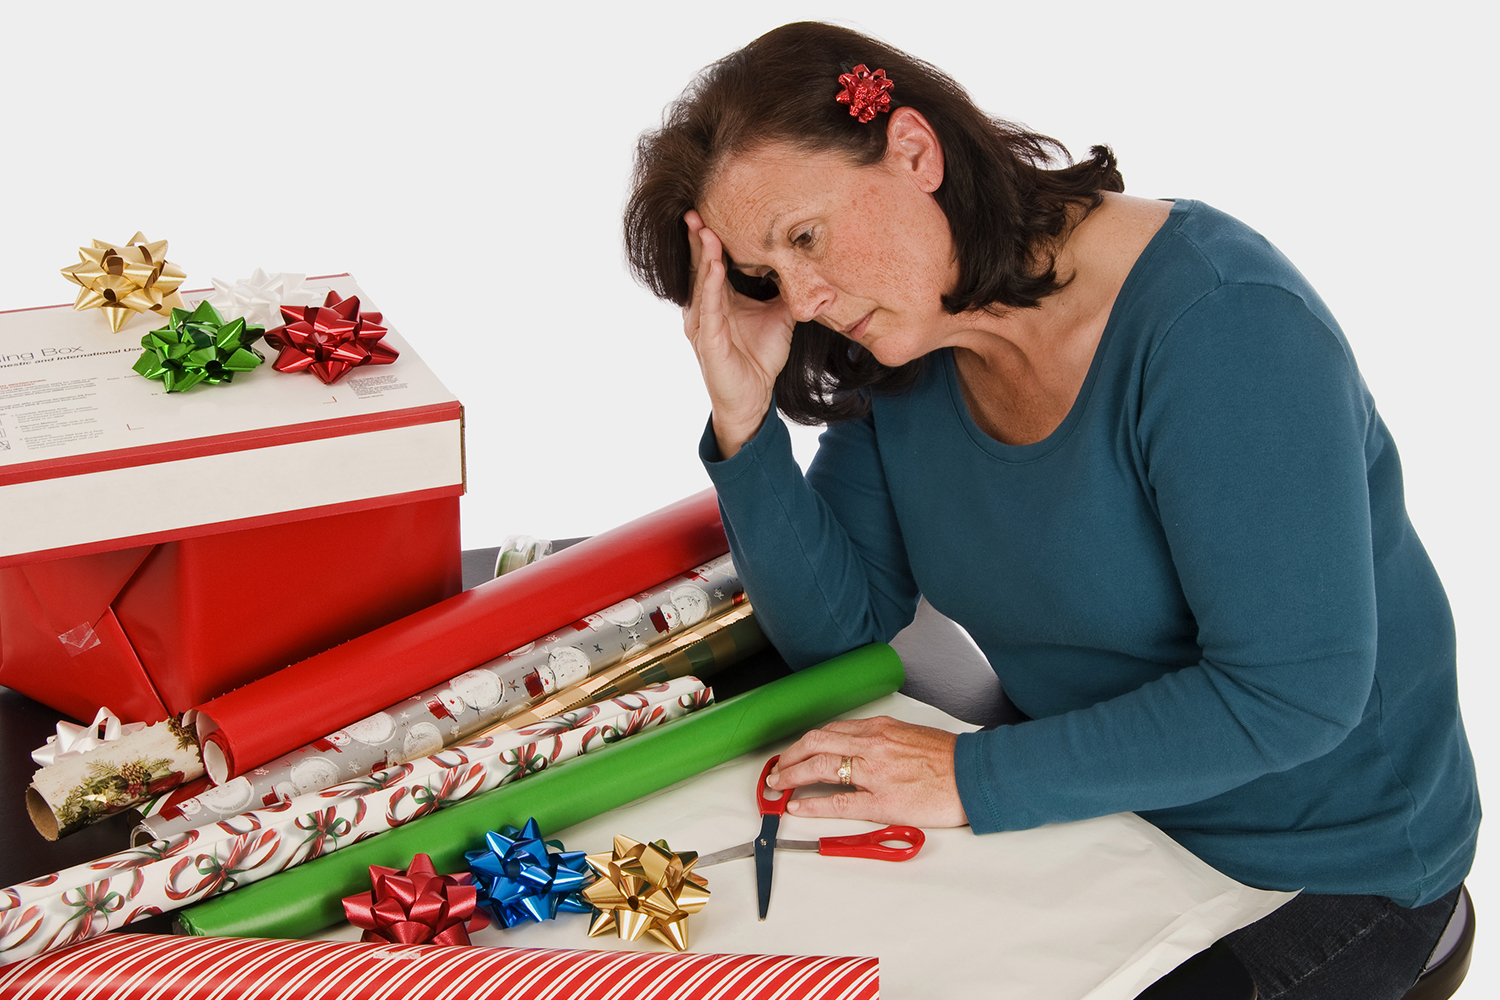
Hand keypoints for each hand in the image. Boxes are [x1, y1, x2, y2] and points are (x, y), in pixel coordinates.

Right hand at [683, 210, 795, 457]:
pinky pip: (708, 309)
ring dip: (702, 255)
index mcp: (718, 299)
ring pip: (700, 282)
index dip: (710, 236)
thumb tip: (807, 263)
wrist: (755, 398)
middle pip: (699, 265)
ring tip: (703, 228)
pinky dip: (711, 286)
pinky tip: (715, 266)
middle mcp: (704, 308)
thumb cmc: (761, 357)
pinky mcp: (708, 342)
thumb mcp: (779, 315)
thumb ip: (785, 289)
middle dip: (697, 237)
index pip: (711, 260)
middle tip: (696, 207)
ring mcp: (703, 324)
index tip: (713, 206)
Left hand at [765, 716, 968, 827]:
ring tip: (777, 786)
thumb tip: (857, 748)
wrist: (974, 776)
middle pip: (816, 743)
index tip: (794, 751)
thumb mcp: (910, 735)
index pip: (830, 730)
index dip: (805, 742)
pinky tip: (797, 807)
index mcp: (880, 728)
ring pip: (820, 767)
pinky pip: (839, 802)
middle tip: (775, 769)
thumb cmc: (948, 758)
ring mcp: (875, 773)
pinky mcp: (883, 802)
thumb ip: (881, 739)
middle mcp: (872, 745)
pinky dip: (813, 803)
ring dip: (791, 776)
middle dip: (789, 756)